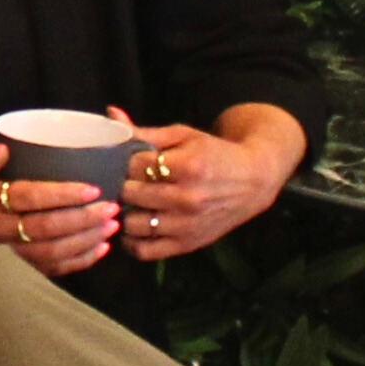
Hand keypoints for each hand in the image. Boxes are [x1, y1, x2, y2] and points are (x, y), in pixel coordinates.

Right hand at [0, 140, 116, 277]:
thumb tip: (3, 149)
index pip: (27, 199)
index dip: (60, 195)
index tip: (92, 189)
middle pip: (45, 229)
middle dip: (82, 220)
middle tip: (111, 207)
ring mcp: (11, 249)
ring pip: (52, 252)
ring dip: (85, 240)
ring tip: (112, 225)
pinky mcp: (21, 261)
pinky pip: (52, 268)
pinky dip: (80, 261)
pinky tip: (102, 248)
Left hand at [122, 114, 298, 259]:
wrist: (252, 182)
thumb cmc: (214, 154)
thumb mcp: (184, 136)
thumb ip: (145, 131)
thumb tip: (112, 114)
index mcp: (188, 166)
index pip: (134, 166)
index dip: (126, 161)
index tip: (129, 161)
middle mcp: (187, 198)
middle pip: (130, 193)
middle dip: (124, 185)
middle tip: (125, 182)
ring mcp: (186, 225)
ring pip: (132, 224)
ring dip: (125, 213)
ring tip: (129, 203)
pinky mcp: (186, 244)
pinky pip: (145, 250)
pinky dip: (132, 241)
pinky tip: (134, 227)